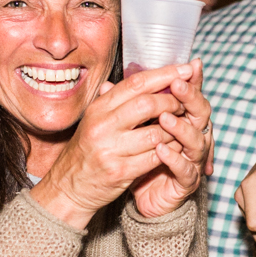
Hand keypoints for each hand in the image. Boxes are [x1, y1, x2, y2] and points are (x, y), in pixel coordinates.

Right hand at [33, 66, 190, 229]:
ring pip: (156, 132)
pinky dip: (170, 151)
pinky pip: (155, 157)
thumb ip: (118, 100)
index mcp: (98, 108)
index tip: (186, 70)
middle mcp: (102, 125)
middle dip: (173, 102)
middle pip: (147, 104)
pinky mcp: (120, 171)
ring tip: (182, 127)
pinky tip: (176, 147)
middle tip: (185, 104)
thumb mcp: (96, 120)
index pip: (136, 83)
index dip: (164, 74)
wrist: (69, 186)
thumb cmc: (88, 150)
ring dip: (175, 129)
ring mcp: (110, 149)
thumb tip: (146, 79)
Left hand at [130, 60, 211, 218]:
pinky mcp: (186, 182)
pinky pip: (184, 169)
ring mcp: (191, 160)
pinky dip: (173, 158)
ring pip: (197, 140)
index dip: (191, 80)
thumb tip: (106, 85)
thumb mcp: (130, 131)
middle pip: (201, 113)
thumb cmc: (138, 159)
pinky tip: (161, 150)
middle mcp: (192, 137)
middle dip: (190, 97)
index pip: (191, 95)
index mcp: (182, 119)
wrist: (143, 198)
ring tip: (165, 118)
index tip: (187, 65)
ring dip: (181, 128)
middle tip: (178, 84)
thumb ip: (124, 108)